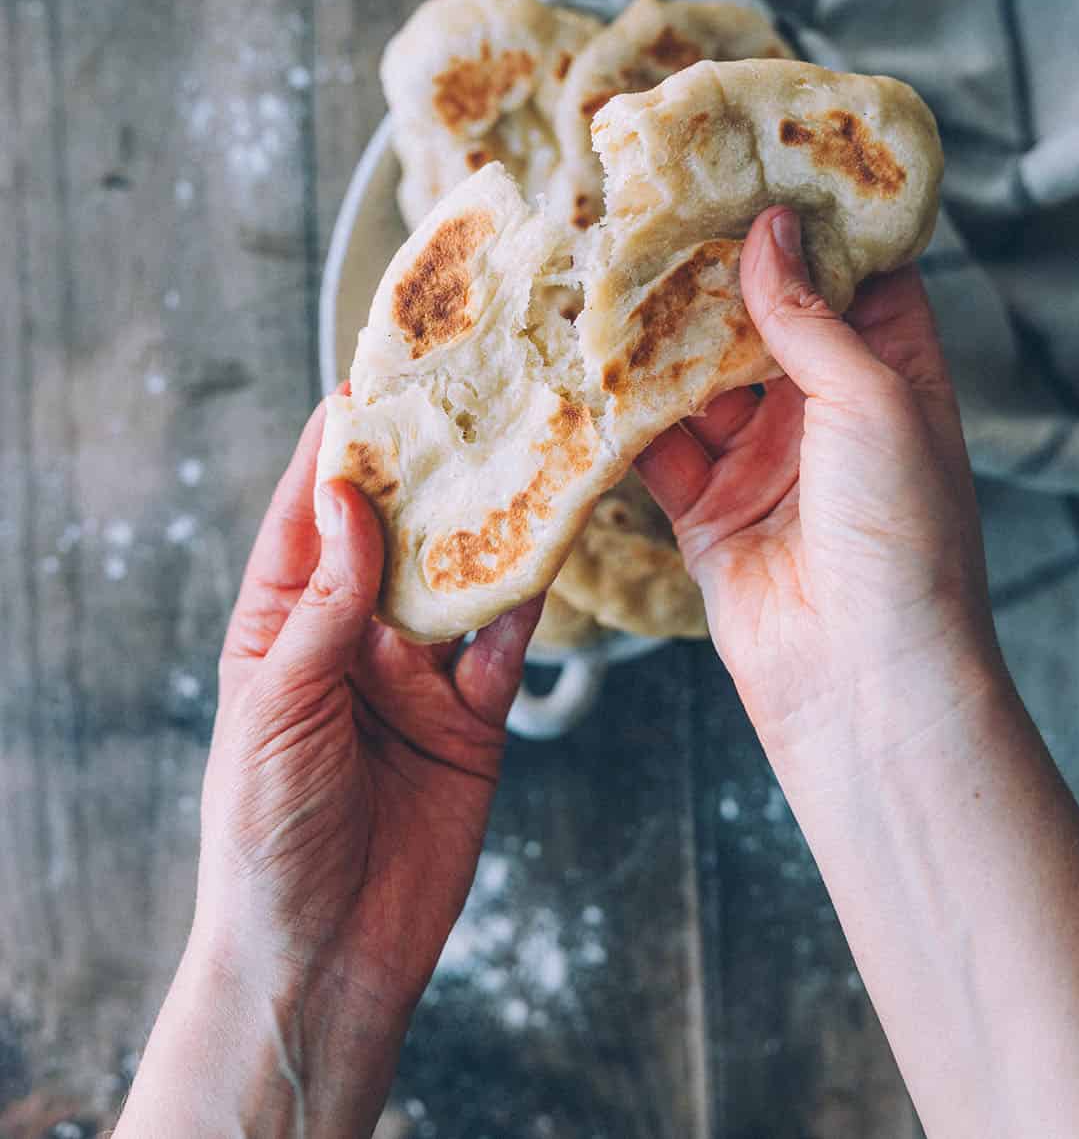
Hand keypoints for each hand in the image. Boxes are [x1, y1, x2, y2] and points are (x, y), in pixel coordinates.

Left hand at [115, 399, 540, 1137]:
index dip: (333, 455)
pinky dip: (527, 605)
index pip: (307, 521)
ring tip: (519, 459)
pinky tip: (549, 553)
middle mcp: (350, 641)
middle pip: (393, 537)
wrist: (323, 956)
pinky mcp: (470, 721)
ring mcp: (414, 678)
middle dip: (423, 475)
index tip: (365, 386)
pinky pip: (504, 649)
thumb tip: (349, 501)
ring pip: (457, 582)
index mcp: (281, 628)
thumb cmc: (266, 833)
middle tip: (464, 405)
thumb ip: (322, 607)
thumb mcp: (276, 707)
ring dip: (484, 527)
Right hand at [637, 207, 1000, 774]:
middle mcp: (828, 413)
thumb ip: (809, 315)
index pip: (855, 277)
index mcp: (893, 377)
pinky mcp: (709, 510)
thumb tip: (770, 226)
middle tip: (657, 205)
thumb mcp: (871, 400)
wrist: (862, 683)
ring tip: (607, 270)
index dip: (811, 221)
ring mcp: (765, 461)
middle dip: (713, 271)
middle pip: (763, 319)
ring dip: (658, 337)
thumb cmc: (901, 536)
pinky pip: (658, 447)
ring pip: (699, 378)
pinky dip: (624, 415)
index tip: (755, 163)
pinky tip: (587, 366)